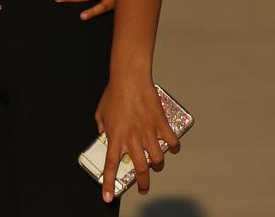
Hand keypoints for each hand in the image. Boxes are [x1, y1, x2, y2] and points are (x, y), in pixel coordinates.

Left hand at [94, 78, 179, 201]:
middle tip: (143, 188)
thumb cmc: (114, 93)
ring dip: (157, 165)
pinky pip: (172, 143)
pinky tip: (171, 147)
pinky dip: (173, 147)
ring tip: (155, 164)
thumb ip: (102, 126)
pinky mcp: (161, 124)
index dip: (109, 184)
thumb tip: (103, 135)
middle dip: (143, 184)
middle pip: (141, 170)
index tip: (108, 198)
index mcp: (115, 136)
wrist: (129, 77)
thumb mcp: (100, 111)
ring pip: (157, 160)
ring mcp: (148, 132)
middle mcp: (132, 138)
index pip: (110, 166)